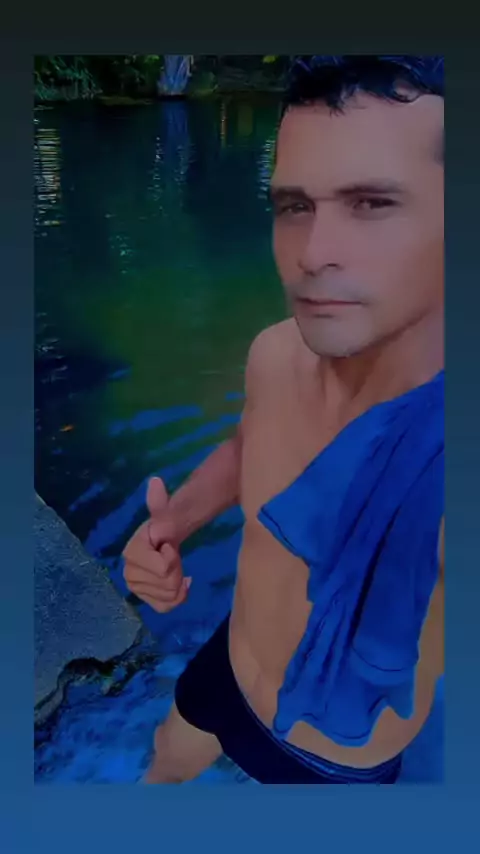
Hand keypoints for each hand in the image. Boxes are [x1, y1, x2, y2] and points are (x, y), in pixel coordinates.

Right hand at [123, 477, 191, 612]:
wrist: (167, 537)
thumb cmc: (166, 524)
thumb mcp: (166, 513)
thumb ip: (160, 504)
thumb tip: (155, 482)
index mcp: (131, 553)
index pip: (163, 568)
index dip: (172, 557)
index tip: (169, 545)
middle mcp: (128, 573)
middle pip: (167, 584)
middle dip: (177, 570)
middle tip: (173, 556)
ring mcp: (136, 588)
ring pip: (168, 597)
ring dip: (179, 582)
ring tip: (176, 566)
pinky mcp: (145, 598)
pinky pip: (166, 607)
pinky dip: (179, 597)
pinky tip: (181, 583)